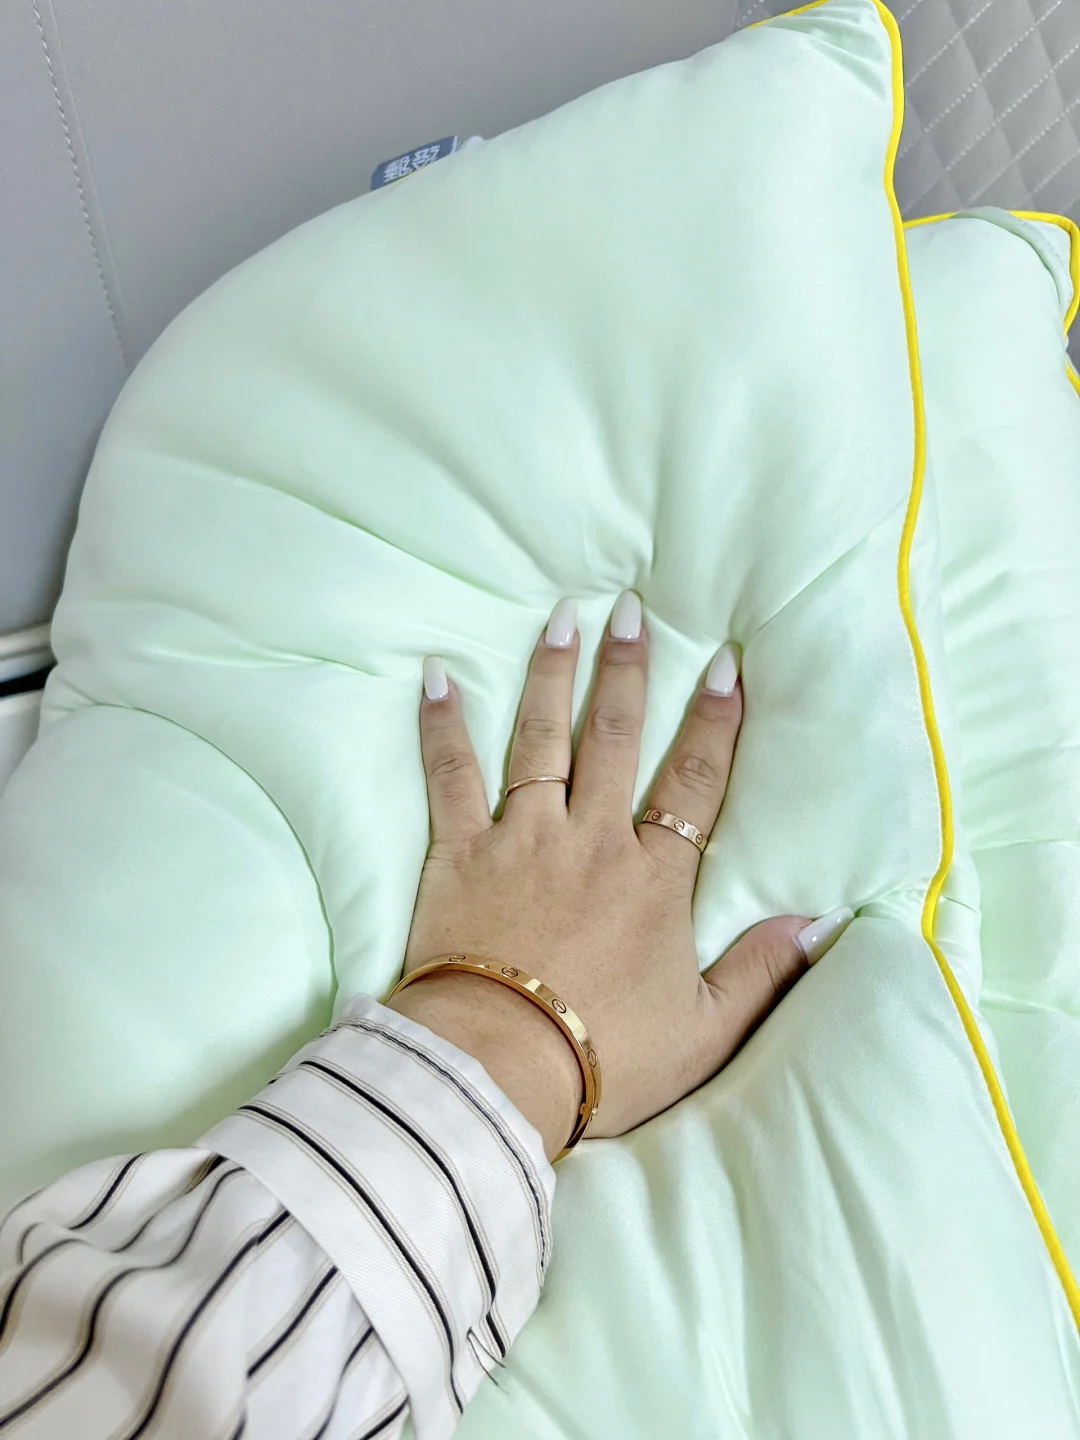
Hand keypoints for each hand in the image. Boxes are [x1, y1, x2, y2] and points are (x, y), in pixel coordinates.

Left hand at [389, 592, 851, 1160]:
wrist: (498, 1070)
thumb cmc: (604, 1057)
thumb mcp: (704, 1031)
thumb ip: (762, 973)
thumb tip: (823, 923)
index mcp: (653, 879)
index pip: (694, 782)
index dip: (714, 721)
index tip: (724, 664)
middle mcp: (591, 840)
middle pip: (614, 738)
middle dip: (627, 670)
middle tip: (632, 609)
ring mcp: (522, 839)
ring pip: (541, 738)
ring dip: (552, 674)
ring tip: (563, 616)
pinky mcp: (460, 853)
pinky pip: (450, 775)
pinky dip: (441, 725)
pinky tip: (437, 675)